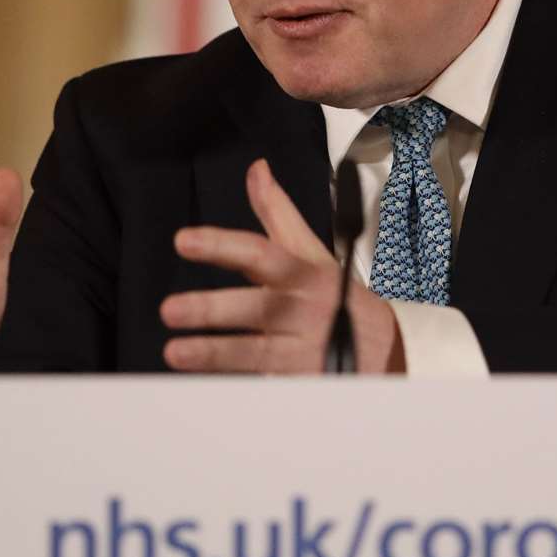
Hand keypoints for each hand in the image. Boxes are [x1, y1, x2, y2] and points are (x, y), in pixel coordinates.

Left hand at [161, 159, 403, 373]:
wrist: (386, 349)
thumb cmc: (337, 295)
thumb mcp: (311, 252)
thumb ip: (277, 212)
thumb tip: (255, 171)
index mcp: (302, 272)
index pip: (261, 252)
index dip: (222, 246)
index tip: (184, 241)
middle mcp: (303, 309)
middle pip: (257, 306)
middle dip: (212, 308)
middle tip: (169, 309)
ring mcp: (304, 349)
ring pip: (256, 351)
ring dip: (214, 353)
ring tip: (175, 351)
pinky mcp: (302, 381)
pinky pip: (266, 383)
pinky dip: (237, 385)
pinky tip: (204, 385)